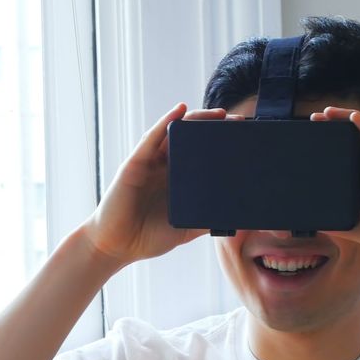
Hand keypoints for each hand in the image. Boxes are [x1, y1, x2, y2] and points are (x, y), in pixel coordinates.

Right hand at [82, 104, 238, 265]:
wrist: (116, 247)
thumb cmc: (146, 238)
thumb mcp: (185, 229)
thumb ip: (205, 220)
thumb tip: (235, 217)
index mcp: (177, 181)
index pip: (202, 154)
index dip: (220, 143)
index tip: (242, 137)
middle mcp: (164, 168)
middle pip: (191, 138)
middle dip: (213, 126)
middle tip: (236, 120)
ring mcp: (149, 163)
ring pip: (173, 132)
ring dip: (195, 119)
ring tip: (217, 113)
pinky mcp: (135, 164)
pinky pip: (151, 139)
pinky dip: (164, 123)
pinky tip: (179, 111)